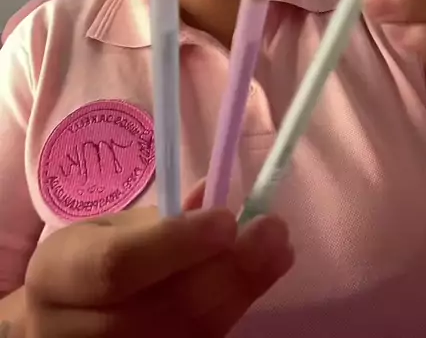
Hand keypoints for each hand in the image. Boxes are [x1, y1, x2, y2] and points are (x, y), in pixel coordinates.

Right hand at [24, 189, 292, 337]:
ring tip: (277, 250)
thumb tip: (210, 193)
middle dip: (228, 269)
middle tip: (274, 231)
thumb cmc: (85, 265)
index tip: (226, 218)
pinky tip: (256, 278)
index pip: (118, 266)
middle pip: (165, 308)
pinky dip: (232, 310)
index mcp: (60, 276)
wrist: (56, 328)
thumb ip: (158, 218)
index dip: (175, 244)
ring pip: (189, 334)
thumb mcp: (105, 230)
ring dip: (242, 290)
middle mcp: (79, 331)